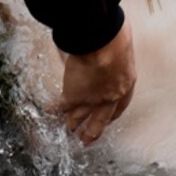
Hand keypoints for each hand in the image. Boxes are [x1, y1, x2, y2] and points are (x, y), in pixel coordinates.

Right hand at [60, 18, 135, 144]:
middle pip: (100, 120)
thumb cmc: (114, 35)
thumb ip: (119, 53)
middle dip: (93, 131)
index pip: (120, 105)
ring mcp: (91, 98)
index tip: (107, 120)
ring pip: (79, 116)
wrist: (101, 40)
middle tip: (87, 140)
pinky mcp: (73, 96)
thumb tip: (116, 45)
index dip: (112, 114)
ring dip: (72, 123)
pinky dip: (56, 109)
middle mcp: (110, 96)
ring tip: (68, 129)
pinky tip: (51, 111)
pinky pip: (63, 106)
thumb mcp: (123, 46)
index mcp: (125, 84)